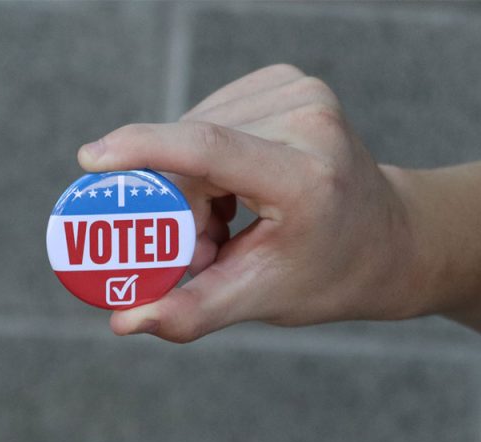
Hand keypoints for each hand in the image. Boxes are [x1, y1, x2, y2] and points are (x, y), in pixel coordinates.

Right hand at [77, 64, 423, 342]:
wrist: (390, 239)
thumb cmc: (328, 275)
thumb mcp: (262, 299)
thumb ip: (191, 310)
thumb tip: (123, 321)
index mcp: (306, 178)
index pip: (209, 150)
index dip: (143, 151)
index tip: (90, 161)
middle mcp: (306, 120)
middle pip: (191, 153)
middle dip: (173, 207)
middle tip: (200, 255)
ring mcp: (299, 91)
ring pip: (193, 134)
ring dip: (188, 186)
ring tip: (223, 230)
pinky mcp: (286, 80)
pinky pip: (209, 119)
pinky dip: (204, 162)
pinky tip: (232, 195)